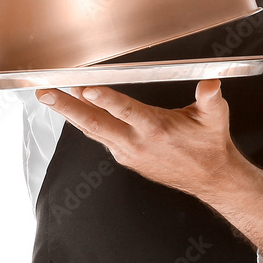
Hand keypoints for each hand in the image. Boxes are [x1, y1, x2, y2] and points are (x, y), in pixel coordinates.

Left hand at [36, 79, 241, 198]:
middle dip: (68, 107)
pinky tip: (75, 111)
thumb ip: (210, 98)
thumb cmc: (210, 144)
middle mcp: (138, 142)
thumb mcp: (215, 117)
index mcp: (157, 129)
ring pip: (94, 130)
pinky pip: (101, 137)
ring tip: (51, 98)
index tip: (86, 88)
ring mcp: (128, 152)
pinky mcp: (126, 157)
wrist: (210, 177)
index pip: (126, 111)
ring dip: (71, 114)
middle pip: (96, 122)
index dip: (105, 99)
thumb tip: (210, 84)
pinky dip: (86, 123)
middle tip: (47, 94)